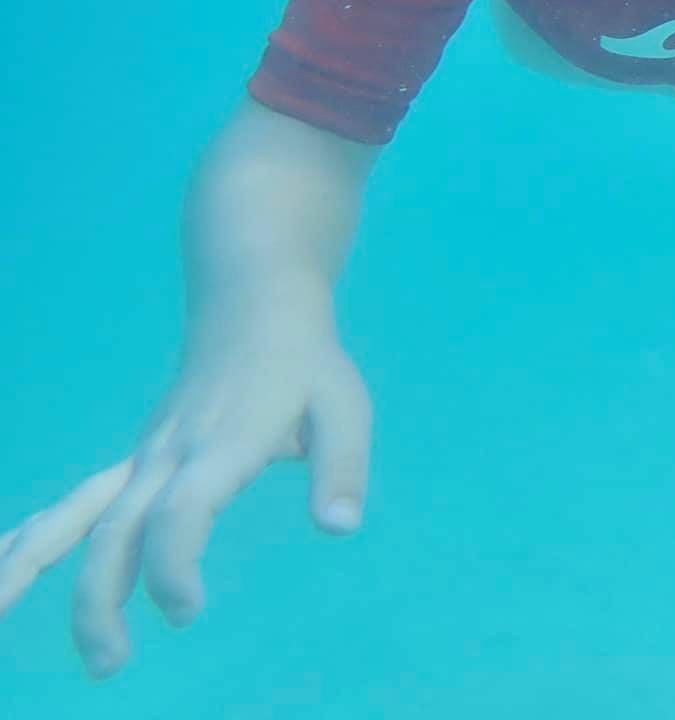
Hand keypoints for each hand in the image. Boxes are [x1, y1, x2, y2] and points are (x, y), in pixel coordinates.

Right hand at [0, 289, 370, 678]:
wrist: (253, 307)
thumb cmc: (306, 363)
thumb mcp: (344, 406)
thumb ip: (343, 468)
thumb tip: (340, 528)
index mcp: (221, 446)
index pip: (178, 511)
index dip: (171, 565)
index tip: (186, 610)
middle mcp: (169, 456)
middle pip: (115, 530)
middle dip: (99, 599)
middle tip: (110, 663)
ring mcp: (143, 459)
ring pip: (75, 517)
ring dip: (32, 568)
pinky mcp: (134, 465)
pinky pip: (74, 506)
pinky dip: (31, 539)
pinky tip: (2, 577)